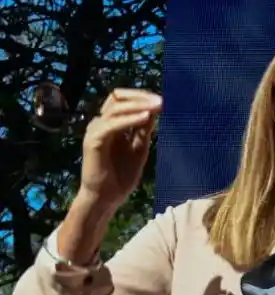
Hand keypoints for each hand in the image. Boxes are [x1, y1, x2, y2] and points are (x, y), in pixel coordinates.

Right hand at [80, 89, 161, 208]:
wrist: (107, 198)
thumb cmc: (121, 176)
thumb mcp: (139, 149)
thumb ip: (143, 131)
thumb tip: (154, 111)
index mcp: (112, 125)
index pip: (123, 100)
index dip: (141, 97)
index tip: (161, 101)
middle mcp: (101, 124)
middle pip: (117, 98)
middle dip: (140, 97)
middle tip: (160, 101)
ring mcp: (95, 131)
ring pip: (115, 108)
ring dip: (137, 105)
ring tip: (157, 107)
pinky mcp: (93, 141)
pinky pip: (111, 125)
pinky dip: (129, 120)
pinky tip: (146, 118)